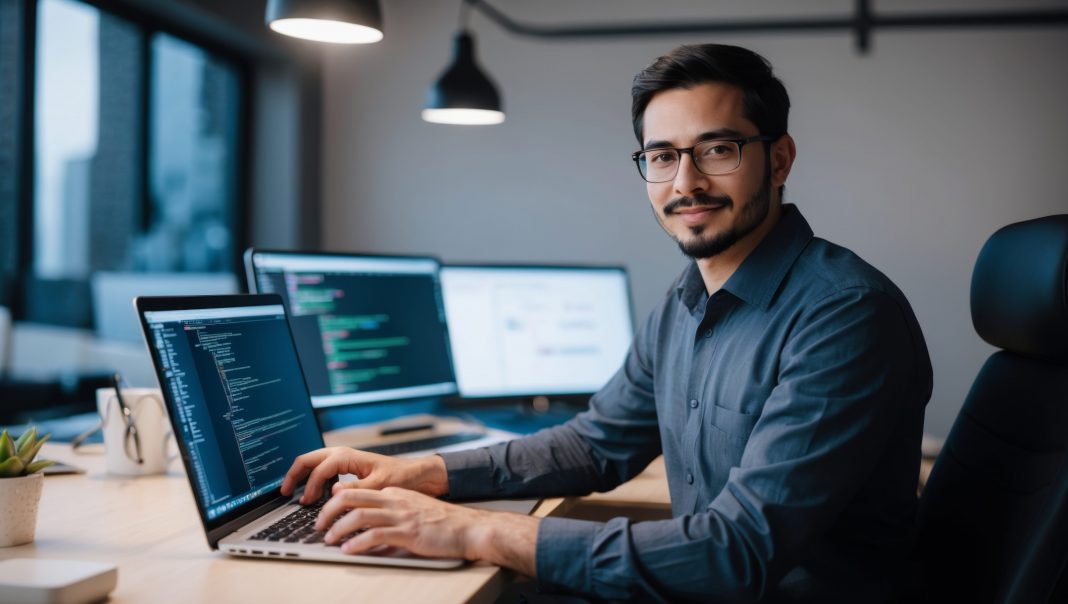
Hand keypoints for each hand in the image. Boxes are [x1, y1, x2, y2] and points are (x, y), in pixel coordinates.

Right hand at [280, 447, 447, 504]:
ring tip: (294, 494)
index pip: (319, 470)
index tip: (305, 504)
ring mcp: (343, 459)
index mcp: (347, 456)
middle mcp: (342, 454)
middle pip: (308, 459)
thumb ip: (356, 488)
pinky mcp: (346, 466)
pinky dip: (312, 478)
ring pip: (313, 463)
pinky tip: (313, 494)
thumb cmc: (401, 476)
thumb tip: (332, 491)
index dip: (309, 487)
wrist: (415, 474)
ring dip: (301, 476)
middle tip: (283, 492)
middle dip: (294, 474)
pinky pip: (322, 469)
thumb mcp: (380, 484)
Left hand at [316, 486, 539, 575]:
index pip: (357, 490)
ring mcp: (401, 515)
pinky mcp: (408, 532)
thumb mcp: (414, 510)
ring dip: (338, 528)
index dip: (336, 501)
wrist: (470, 528)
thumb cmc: (444, 523)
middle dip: (329, 511)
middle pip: (351, 497)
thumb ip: (392, 512)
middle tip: (319, 526)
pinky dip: (357, 543)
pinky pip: (376, 535)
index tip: (325, 513)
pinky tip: (349, 550)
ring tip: (329, 540)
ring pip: (359, 515)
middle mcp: (395, 500)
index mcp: (395, 493)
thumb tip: (368, 523)